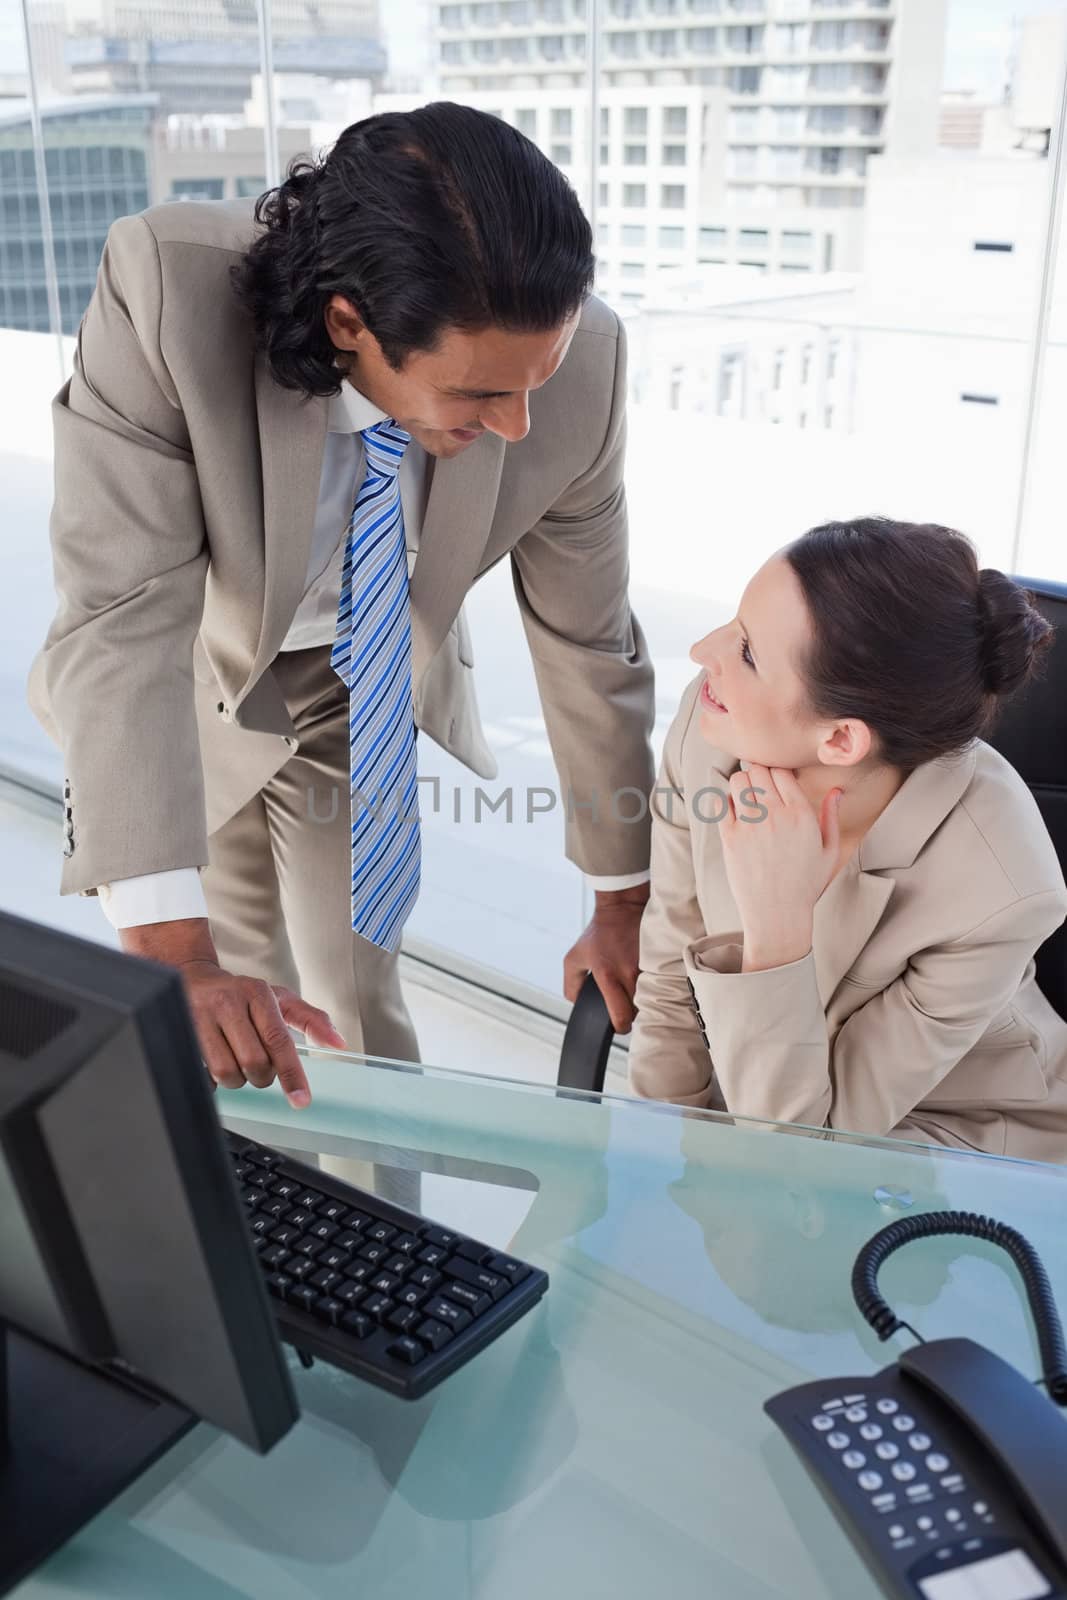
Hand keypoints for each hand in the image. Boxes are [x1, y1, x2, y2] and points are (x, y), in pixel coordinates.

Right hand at [118, 918, 345, 1106]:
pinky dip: (213, 1080)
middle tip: (259, 1066)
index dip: (291, 1075)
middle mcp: (228, 1002)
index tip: (301, 1100)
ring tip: (235, 1061)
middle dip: (261, 1076)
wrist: (191, 978)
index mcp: (257, 993)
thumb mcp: (279, 999)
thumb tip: (339, 1042)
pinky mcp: (179, 1033)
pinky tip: (213, 1060)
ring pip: (226, 1073)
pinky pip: (201, 1076)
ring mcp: (199, 1017)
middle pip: (253, 1062)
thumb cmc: (241, 994)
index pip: (279, 1041)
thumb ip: (311, 1019)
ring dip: (237, 1080)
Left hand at [563, 882, 648, 1033]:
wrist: (623, 906)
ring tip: (637, 989)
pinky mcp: (663, 961)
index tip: (618, 1022)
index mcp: (608, 976)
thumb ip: (571, 985)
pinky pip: (663, 985)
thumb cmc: (600, 933)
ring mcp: (649, 968)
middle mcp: (630, 974)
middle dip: (633, 1013)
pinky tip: (650, 980)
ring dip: (645, 999)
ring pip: (652, 1000)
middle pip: (639, 1012)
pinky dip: (657, 987)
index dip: (619, 1026)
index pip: (621, 1017)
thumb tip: (579, 1003)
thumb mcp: (574, 957)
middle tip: (627, 1003)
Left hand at [719, 767, 841, 971]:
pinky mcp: (730, 838)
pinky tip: (733, 809)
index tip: (775, 782)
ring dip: (741, 782)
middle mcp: (775, 815)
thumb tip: (836, 790)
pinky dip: (724, 799)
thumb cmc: (806, 884)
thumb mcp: (829, 852)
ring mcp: (750, 825)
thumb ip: (831, 817)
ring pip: (738, 780)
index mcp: (801, 814)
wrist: (778, 914)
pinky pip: (720, 803)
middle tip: (759, 785)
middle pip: (758, 770)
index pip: (782, 771)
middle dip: (758, 773)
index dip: (777, 772)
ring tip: (746, 795)